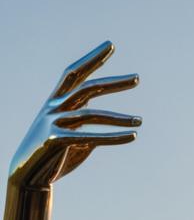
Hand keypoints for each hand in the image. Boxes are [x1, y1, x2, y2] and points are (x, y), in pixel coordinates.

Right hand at [9, 41, 139, 189]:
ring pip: (92, 115)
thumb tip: (110, 123)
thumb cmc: (53, 154)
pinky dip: (113, 137)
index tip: (110, 45)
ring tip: (140, 120)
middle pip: (87, 89)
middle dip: (113, 83)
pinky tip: (132, 136)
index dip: (92, 59)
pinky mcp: (56, 140)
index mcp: (56, 101)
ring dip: (119, 118)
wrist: (29, 173)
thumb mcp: (74, 136)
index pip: (75, 73)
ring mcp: (54, 122)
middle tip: (137, 78)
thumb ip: (88, 126)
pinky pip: (90, 137)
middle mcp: (54, 107)